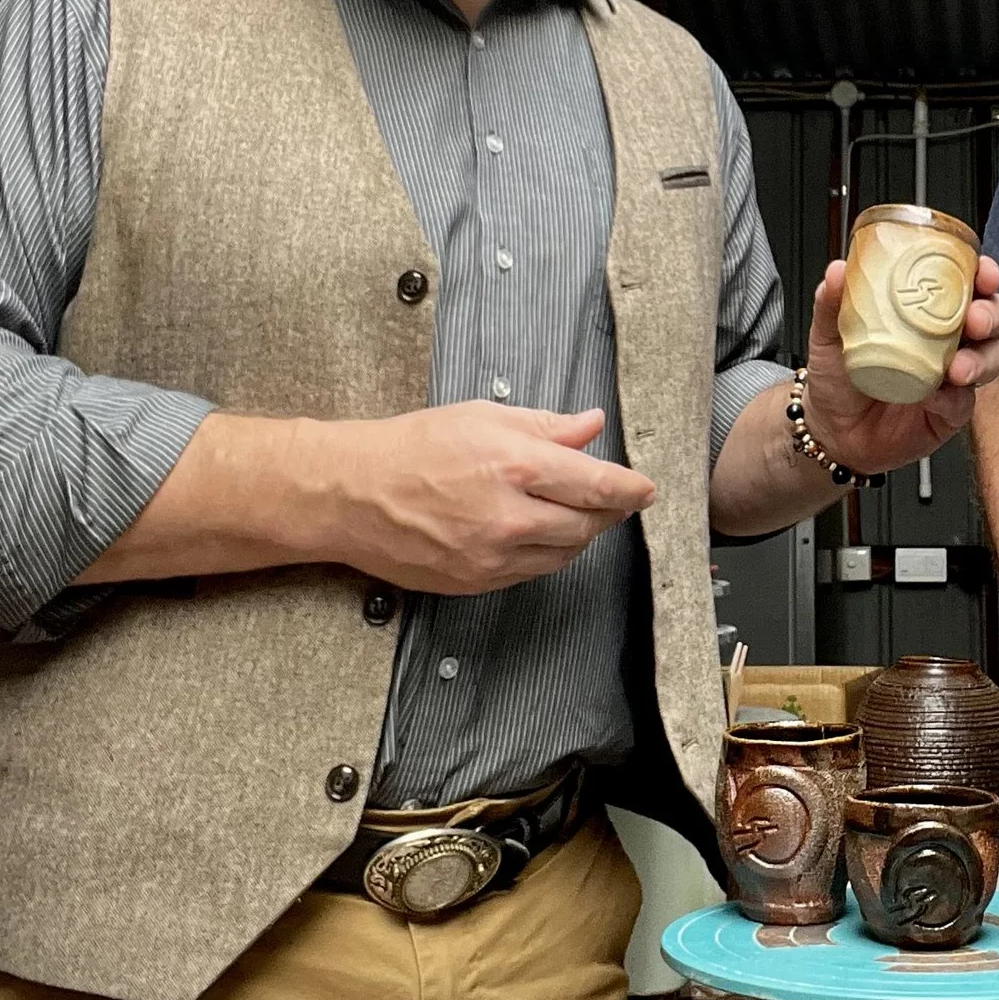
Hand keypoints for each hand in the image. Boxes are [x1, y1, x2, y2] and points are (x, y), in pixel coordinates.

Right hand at [316, 403, 657, 595]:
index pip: (598, 485)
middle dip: (608, 511)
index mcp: (515, 465)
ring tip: (576, 512)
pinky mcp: (477, 582)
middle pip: (588, 524)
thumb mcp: (483, 417)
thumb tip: (590, 425)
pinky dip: (548, 554)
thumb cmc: (411, 448)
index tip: (646, 489)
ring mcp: (493, 556)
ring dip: (580, 534)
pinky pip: (533, 572)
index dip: (631, 489)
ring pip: (565, 553)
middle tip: (614, 498)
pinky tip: (541, 533)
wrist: (352, 495)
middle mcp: (510, 516)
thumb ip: (545, 426)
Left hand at [799, 254, 998, 472]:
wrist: (831, 431)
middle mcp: (946, 338)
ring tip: (958, 368)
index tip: (981, 272)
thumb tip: (837, 271)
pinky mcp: (950, 411)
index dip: (981, 273)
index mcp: (924, 309)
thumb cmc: (837, 377)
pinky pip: (964, 402)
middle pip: (990, 316)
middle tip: (975, 319)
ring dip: (981, 359)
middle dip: (991, 313)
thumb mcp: (829, 334)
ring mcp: (952, 376)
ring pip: (989, 359)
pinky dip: (954, 398)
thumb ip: (833, 302)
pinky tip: (936, 397)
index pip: (964, 281)